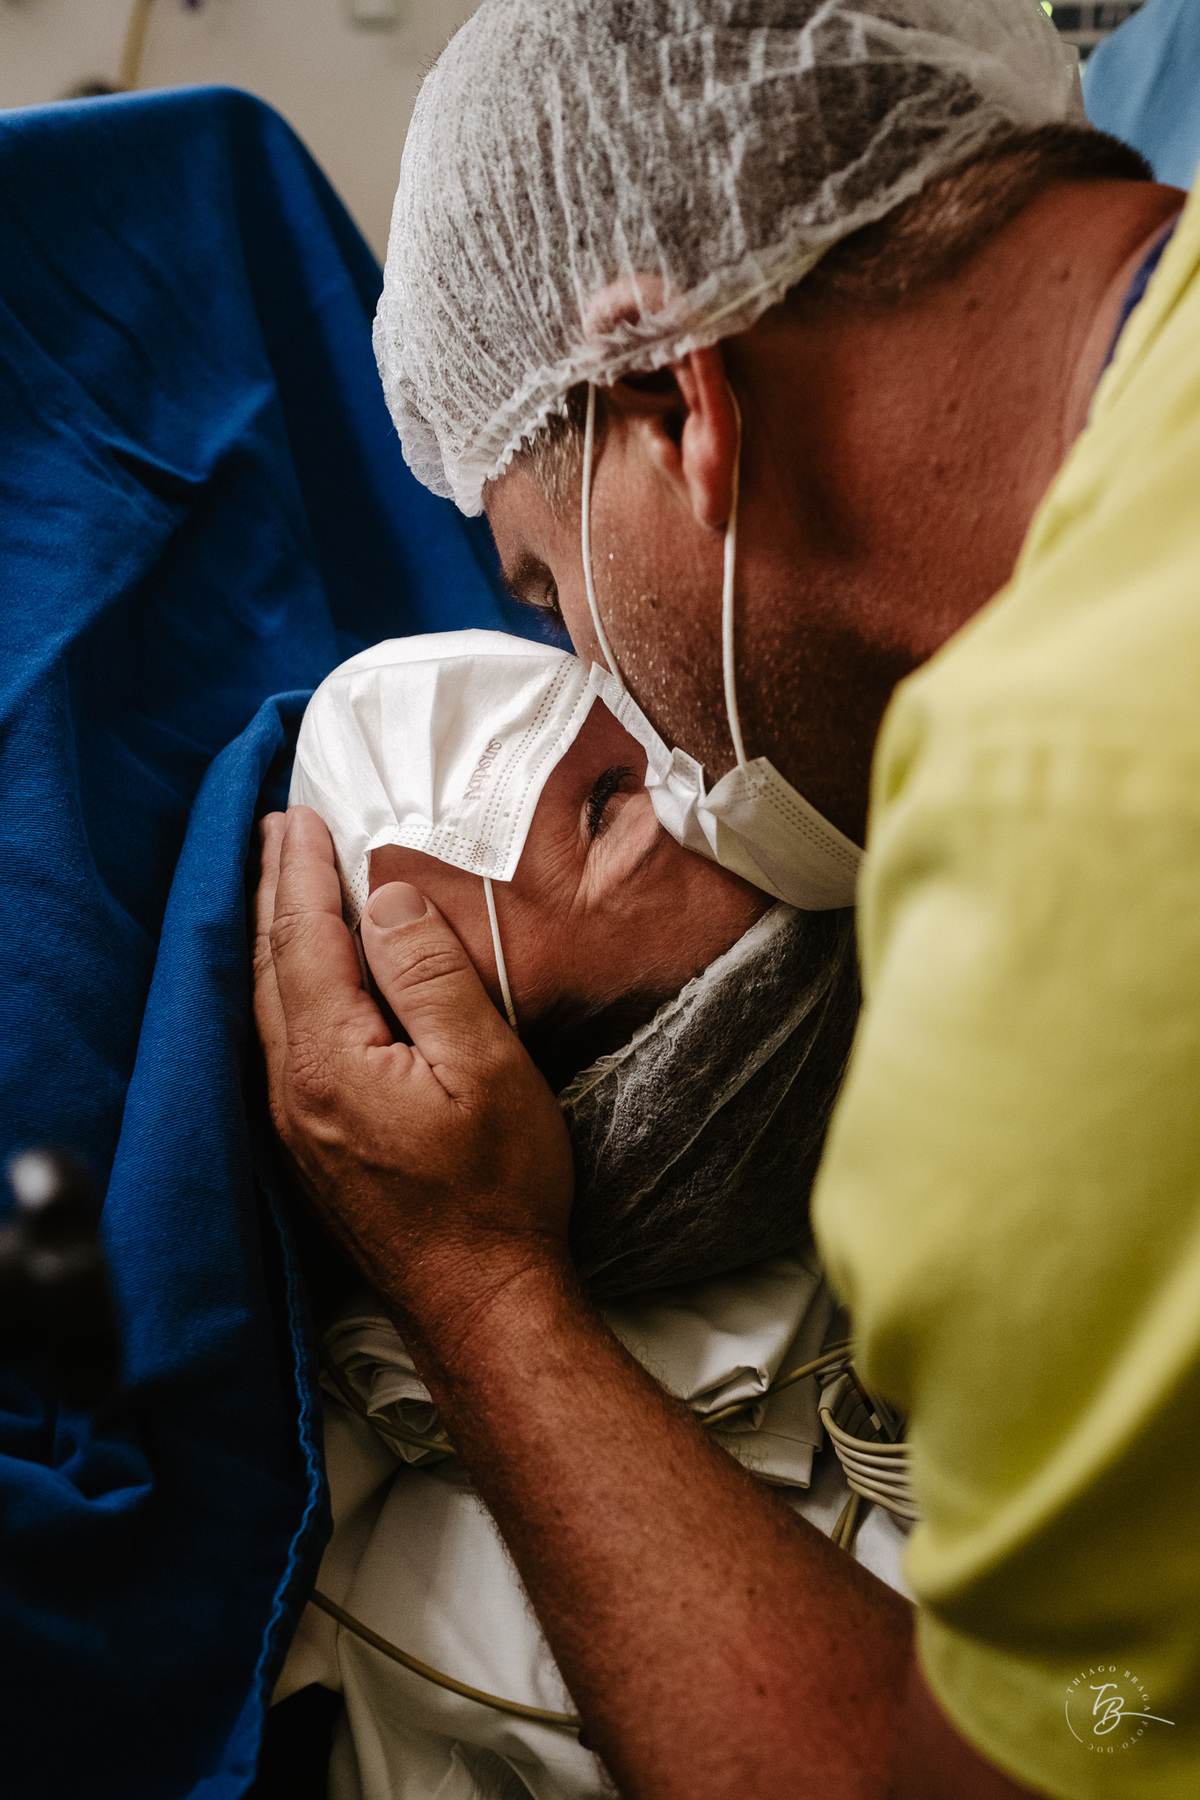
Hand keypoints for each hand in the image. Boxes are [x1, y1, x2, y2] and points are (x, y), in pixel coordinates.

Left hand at [253, 808, 574, 1336]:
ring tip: (281, 885)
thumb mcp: (486, 1067)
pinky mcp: (309, 1148)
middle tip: (278, 829)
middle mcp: (292, 1089)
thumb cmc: (498, 1189)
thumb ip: (431, 976)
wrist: (481, 1302)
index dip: (303, 871)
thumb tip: (387, 900)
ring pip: (267, 1005)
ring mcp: (293, 1124)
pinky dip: (282, 986)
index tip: (304, 814)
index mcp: (331, 1060)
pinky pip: (278, 1042)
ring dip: (273, 935)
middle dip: (273, 889)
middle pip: (269, 965)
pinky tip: (298, 979)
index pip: (304, 938)